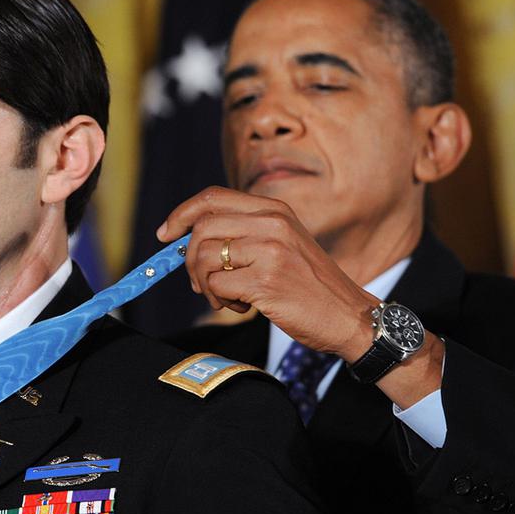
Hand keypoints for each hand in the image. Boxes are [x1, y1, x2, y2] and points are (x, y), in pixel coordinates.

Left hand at [158, 186, 442, 406]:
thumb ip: (245, 234)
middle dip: (190, 260)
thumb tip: (190, 240)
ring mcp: (270, 251)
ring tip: (228, 297)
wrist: (349, 315)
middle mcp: (272, 223)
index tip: (165, 234)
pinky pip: (217, 285)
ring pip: (205, 257)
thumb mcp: (284, 243)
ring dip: (206, 283)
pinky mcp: (266, 281)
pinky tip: (242, 306)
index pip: (212, 197)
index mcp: (274, 209)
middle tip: (201, 282)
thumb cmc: (310, 285)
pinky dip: (221, 300)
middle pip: (201, 228)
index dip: (181, 214)